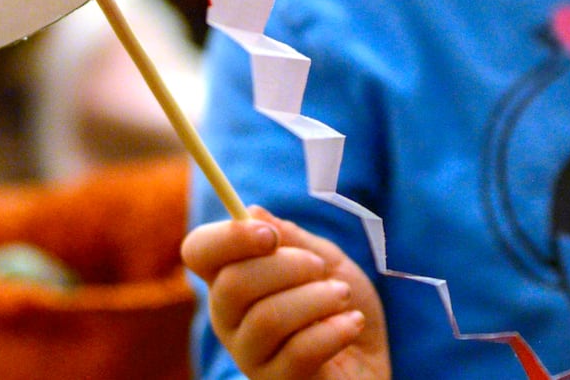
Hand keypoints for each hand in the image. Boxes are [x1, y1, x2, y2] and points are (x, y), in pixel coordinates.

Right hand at [182, 207, 389, 379]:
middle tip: (320, 268)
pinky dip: (334, 330)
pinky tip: (353, 323)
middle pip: (233, 284)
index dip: (228, 237)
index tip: (270, 234)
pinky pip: (298, 353)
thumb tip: (252, 211)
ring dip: (317, 298)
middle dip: (289, 266)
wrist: (371, 357)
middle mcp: (229, 319)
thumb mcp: (323, 260)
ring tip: (343, 296)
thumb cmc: (340, 305)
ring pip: (267, 318)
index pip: (198, 251)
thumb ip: (292, 239)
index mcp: (231, 279)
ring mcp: (249, 356)